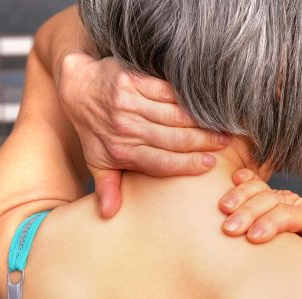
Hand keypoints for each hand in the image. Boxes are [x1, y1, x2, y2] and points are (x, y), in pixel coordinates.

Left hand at [57, 53, 229, 217]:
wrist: (77, 87)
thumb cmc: (93, 129)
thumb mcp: (97, 160)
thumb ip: (107, 186)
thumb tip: (108, 215)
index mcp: (120, 152)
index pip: (161, 162)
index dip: (188, 164)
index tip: (209, 164)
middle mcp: (125, 128)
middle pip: (173, 139)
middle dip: (202, 143)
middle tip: (224, 144)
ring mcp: (128, 103)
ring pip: (174, 116)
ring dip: (200, 122)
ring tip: (220, 126)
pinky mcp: (132, 80)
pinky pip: (166, 92)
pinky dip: (186, 99)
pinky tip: (204, 104)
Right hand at [218, 169, 301, 252]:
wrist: (300, 263)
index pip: (290, 214)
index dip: (271, 223)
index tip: (253, 237)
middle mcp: (294, 202)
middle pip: (271, 199)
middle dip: (249, 212)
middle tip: (230, 229)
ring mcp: (277, 197)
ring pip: (258, 188)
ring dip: (239, 196)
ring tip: (223, 209)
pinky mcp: (262, 196)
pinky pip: (252, 181)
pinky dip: (242, 180)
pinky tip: (232, 179)